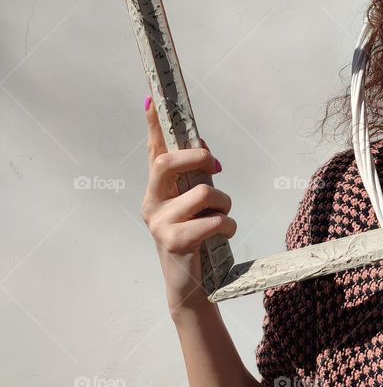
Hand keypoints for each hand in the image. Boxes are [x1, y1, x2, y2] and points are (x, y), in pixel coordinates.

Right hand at [140, 97, 235, 314]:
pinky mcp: (173, 241)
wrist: (192, 287)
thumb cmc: (197, 238)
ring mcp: (158, 223)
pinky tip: (223, 235)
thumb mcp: (196, 204)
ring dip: (224, 203)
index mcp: (157, 190)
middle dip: (196, 157)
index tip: (152, 99)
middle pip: (165, 163)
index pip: (153, 151)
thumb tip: (202, 144)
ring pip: (202, 193)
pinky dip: (228, 225)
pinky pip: (213, 220)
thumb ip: (194, 177)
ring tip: (222, 218)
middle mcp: (151, 203)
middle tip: (215, 166)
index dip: (153, 126)